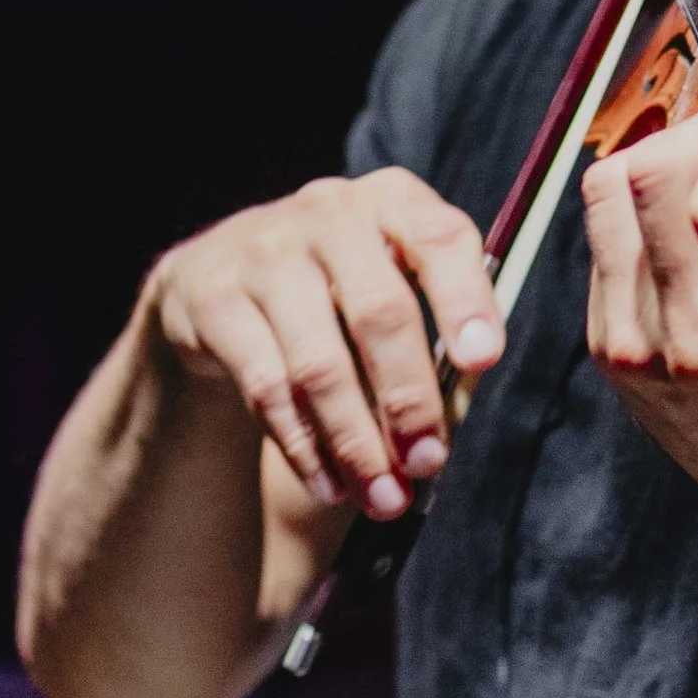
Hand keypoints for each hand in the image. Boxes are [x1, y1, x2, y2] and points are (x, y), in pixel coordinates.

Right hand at [144, 168, 501, 521]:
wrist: (218, 281)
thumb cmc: (337, 294)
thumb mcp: (390, 290)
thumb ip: (436, 343)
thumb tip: (453, 422)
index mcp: (393, 200)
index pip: (439, 238)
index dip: (465, 300)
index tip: (484, 361)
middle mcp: (328, 212)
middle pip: (379, 312)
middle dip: (410, 399)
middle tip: (428, 463)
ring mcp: (263, 251)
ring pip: (319, 364)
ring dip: (356, 442)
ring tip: (383, 497)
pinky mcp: (213, 298)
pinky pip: (267, 387)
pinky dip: (305, 447)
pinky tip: (330, 483)